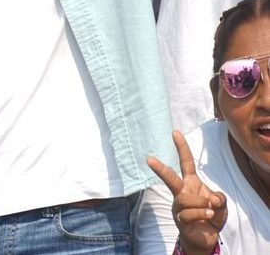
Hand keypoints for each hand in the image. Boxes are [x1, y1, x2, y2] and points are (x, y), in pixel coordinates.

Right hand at [147, 130, 226, 254]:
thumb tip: (211, 199)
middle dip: (160, 169)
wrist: (205, 238)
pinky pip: (189, 213)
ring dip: (202, 204)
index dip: (181, 147)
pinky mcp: (179, 220)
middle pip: (170, 178)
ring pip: (185, 199)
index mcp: (191, 183)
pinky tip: (208, 216)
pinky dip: (202, 214)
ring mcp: (178, 206)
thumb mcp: (221, 205)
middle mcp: (182, 192)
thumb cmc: (211, 216)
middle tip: (149, 159)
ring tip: (211, 211)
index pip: (185, 162)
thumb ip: (220, 198)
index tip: (175, 132)